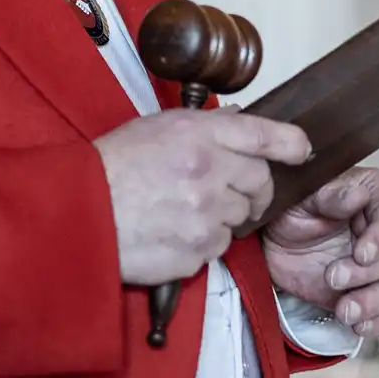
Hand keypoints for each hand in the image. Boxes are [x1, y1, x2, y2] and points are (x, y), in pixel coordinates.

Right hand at [95, 110, 310, 285]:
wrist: (77, 212)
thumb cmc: (111, 167)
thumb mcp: (155, 128)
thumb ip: (203, 128)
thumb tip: (239, 125)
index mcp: (198, 135)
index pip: (263, 134)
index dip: (289, 143)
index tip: (301, 150)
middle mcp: (208, 172)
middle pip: (259, 183)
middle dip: (252, 189)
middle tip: (231, 192)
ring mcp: (204, 216)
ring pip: (239, 219)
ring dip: (223, 217)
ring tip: (184, 210)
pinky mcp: (196, 252)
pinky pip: (217, 248)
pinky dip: (202, 243)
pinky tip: (173, 232)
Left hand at [261, 167, 378, 338]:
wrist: (278, 243)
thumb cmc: (294, 210)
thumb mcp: (305, 197)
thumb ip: (333, 196)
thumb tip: (358, 195)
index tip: (361, 254)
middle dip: (367, 275)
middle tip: (333, 278)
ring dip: (373, 303)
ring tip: (344, 311)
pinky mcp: (376, 293)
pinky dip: (378, 322)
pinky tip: (359, 326)